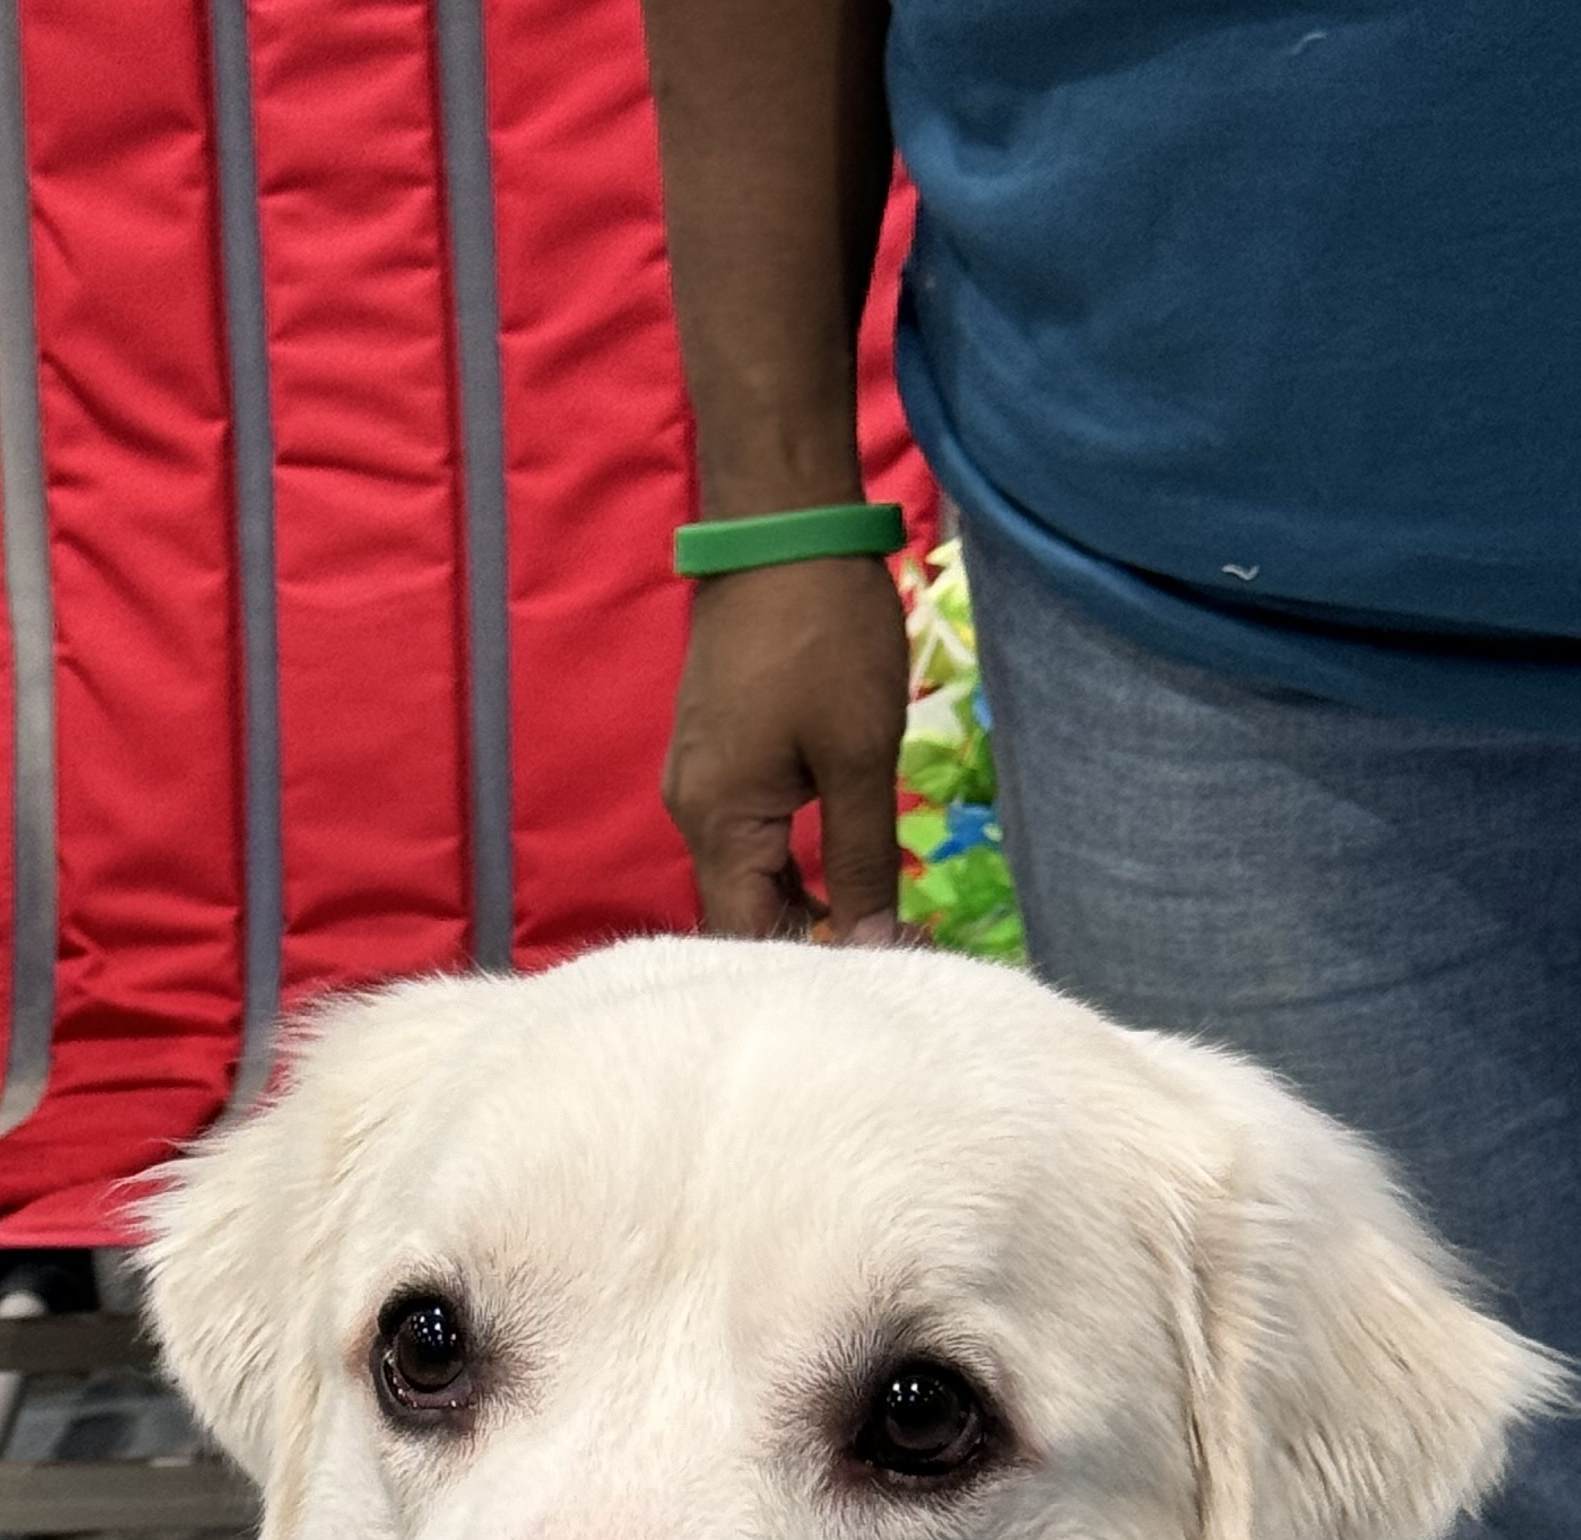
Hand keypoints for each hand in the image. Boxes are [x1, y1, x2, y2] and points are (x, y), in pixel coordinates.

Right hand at [663, 553, 907, 940]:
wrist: (781, 526)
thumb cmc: (826, 635)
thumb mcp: (858, 755)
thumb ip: (861, 858)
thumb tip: (869, 945)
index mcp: (718, 821)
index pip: (747, 937)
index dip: (809, 969)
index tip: (880, 973)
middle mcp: (691, 811)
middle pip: (740, 913)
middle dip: (808, 943)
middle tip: (889, 954)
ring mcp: (698, 780)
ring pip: (745, 875)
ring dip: (801, 905)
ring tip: (872, 923)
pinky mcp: (715, 755)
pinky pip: (747, 835)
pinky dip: (789, 863)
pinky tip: (835, 872)